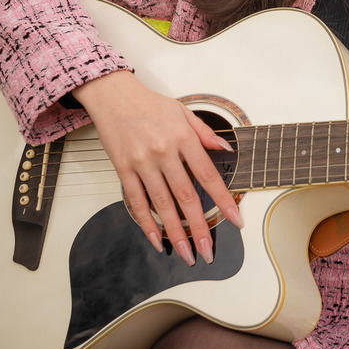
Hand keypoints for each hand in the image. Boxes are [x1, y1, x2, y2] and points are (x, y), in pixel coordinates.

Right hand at [72, 70, 242, 264]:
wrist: (113, 95)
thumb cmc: (150, 104)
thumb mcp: (183, 111)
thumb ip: (205, 134)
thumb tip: (226, 151)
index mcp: (183, 138)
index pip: (208, 175)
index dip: (223, 200)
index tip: (235, 220)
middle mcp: (163, 152)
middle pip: (186, 197)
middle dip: (199, 227)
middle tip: (208, 250)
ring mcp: (142, 163)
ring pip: (162, 205)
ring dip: (174, 233)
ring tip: (186, 254)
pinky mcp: (123, 169)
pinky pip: (136, 202)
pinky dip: (146, 223)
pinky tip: (156, 240)